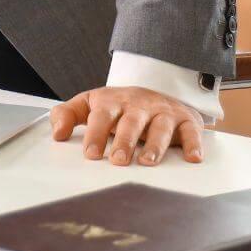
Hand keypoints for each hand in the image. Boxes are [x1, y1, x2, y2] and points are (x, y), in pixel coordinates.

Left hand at [50, 86, 205, 165]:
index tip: (91, 154)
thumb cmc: (118, 105)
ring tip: (147, 162)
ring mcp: (163, 112)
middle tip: (118, 160)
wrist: (156, 88)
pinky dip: (194, 144)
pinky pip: (192, 131)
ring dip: (155, 145)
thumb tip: (57, 134)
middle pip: (131, 122)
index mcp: (113, 102)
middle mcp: (139, 106)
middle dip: (124, 141)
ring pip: (161, 127)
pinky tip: (192, 158)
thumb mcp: (90, 104)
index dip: (96, 134)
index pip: (102, 116)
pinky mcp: (186, 121)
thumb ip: (67, 115)